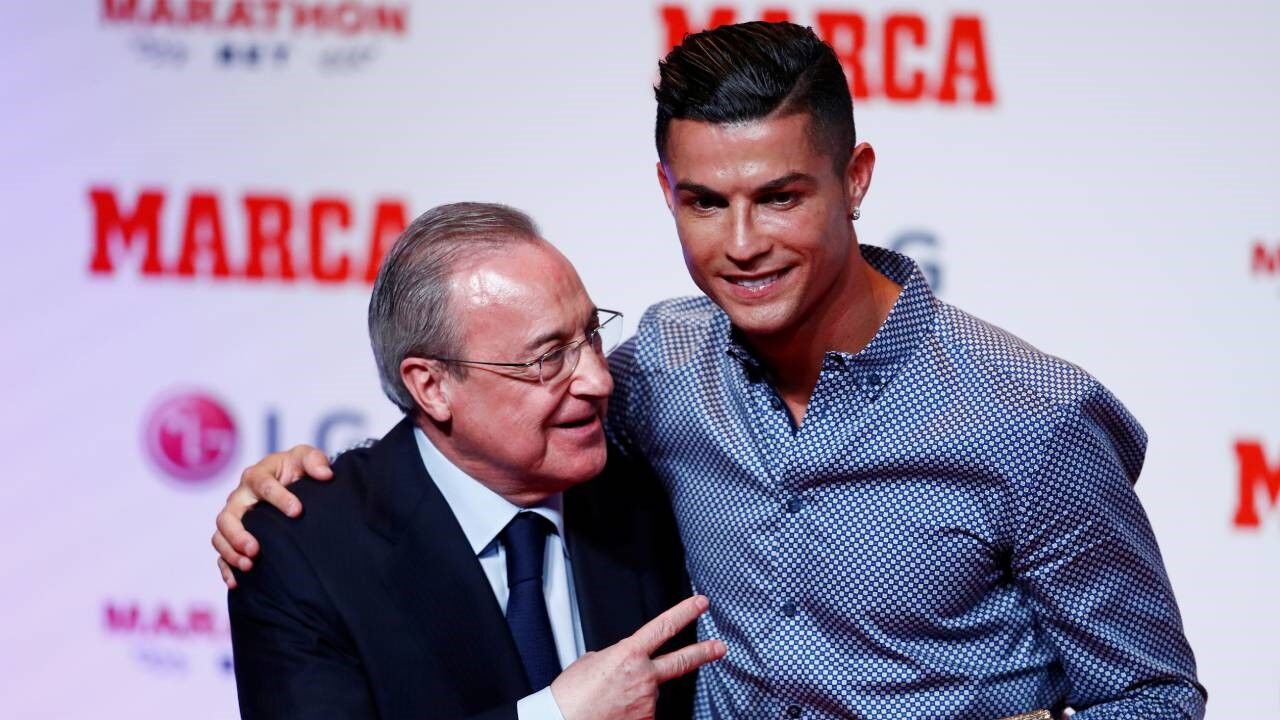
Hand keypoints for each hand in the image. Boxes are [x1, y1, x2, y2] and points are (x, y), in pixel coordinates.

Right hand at [213, 445, 332, 587]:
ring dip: (230, 552)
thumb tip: (325, 474)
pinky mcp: (232, 537)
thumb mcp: (307, 459)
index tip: (297, 512)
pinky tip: (237, 582)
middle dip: (239, 534)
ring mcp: (234, 518)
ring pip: (220, 536)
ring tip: (249, 565)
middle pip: (228, 516)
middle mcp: (240, 497)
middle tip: (255, 549)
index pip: (262, 485)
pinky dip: (226, 568)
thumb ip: (315, 460)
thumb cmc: (297, 470)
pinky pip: (221, 554)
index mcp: (256, 475)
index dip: (279, 498)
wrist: (291, 484)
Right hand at [550, 595, 725, 719]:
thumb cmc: (571, 695)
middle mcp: (644, 677)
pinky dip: (632, 712)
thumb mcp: (590, 662)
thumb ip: (616, 657)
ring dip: (637, 695)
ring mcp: (647, 702)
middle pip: (682, 661)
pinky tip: (615, 711)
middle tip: (719, 647)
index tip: (700, 604)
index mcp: (628, 655)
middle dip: (704, 652)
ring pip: (650, 693)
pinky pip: (644, 712)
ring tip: (611, 700)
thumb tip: (624, 663)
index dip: (684, 613)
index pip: (663, 627)